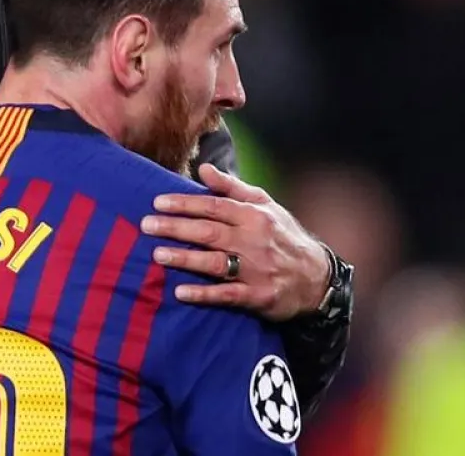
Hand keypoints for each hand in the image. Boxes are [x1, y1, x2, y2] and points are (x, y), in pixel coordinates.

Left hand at [143, 163, 330, 321]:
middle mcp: (253, 241)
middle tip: (146, 225)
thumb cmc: (283, 236)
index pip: (213, 207)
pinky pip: (227, 295)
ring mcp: (256, 270)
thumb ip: (231, 188)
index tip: (157, 203)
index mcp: (253, 216)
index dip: (184, 204)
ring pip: (215, 262)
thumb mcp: (265, 205)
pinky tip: (181, 292)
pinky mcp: (257, 296)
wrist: (318, 277)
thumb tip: (202, 168)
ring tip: (158, 254)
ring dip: (185, 258)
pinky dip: (204, 294)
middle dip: (176, 228)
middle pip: (209, 232)